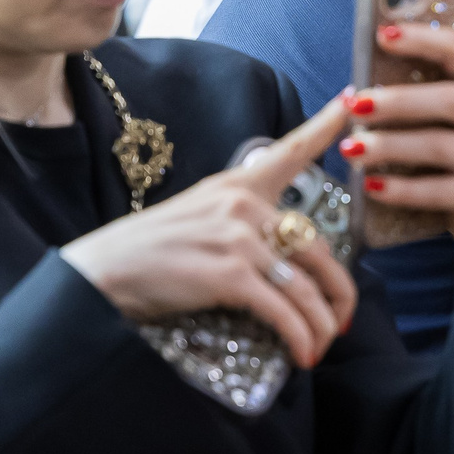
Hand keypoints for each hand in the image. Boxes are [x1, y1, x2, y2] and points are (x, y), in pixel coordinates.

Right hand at [62, 92, 361, 367]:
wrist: (101, 274)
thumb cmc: (147, 253)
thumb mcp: (197, 216)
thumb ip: (240, 223)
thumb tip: (283, 258)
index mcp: (236, 185)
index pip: (290, 150)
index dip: (326, 125)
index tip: (353, 101)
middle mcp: (243, 205)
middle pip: (317, 248)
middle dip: (338, 292)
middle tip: (341, 319)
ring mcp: (238, 239)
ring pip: (306, 286)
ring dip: (321, 324)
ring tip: (321, 346)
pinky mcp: (229, 275)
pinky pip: (283, 310)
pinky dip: (300, 336)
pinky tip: (303, 353)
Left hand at [340, 23, 453, 270]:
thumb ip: (428, 94)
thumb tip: (363, 83)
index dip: (422, 41)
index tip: (382, 36)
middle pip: (450, 101)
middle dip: (398, 102)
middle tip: (355, 106)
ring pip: (442, 146)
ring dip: (391, 146)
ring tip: (352, 149)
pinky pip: (439, 190)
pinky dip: (401, 189)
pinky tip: (372, 185)